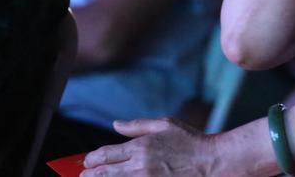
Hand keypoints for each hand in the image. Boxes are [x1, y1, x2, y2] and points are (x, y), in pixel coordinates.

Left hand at [81, 118, 214, 175]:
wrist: (210, 162)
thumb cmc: (189, 140)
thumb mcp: (165, 124)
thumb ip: (137, 126)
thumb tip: (115, 124)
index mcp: (140, 147)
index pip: (105, 155)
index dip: (91, 159)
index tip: (88, 161)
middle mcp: (139, 166)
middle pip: (104, 174)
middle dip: (90, 174)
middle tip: (84, 174)